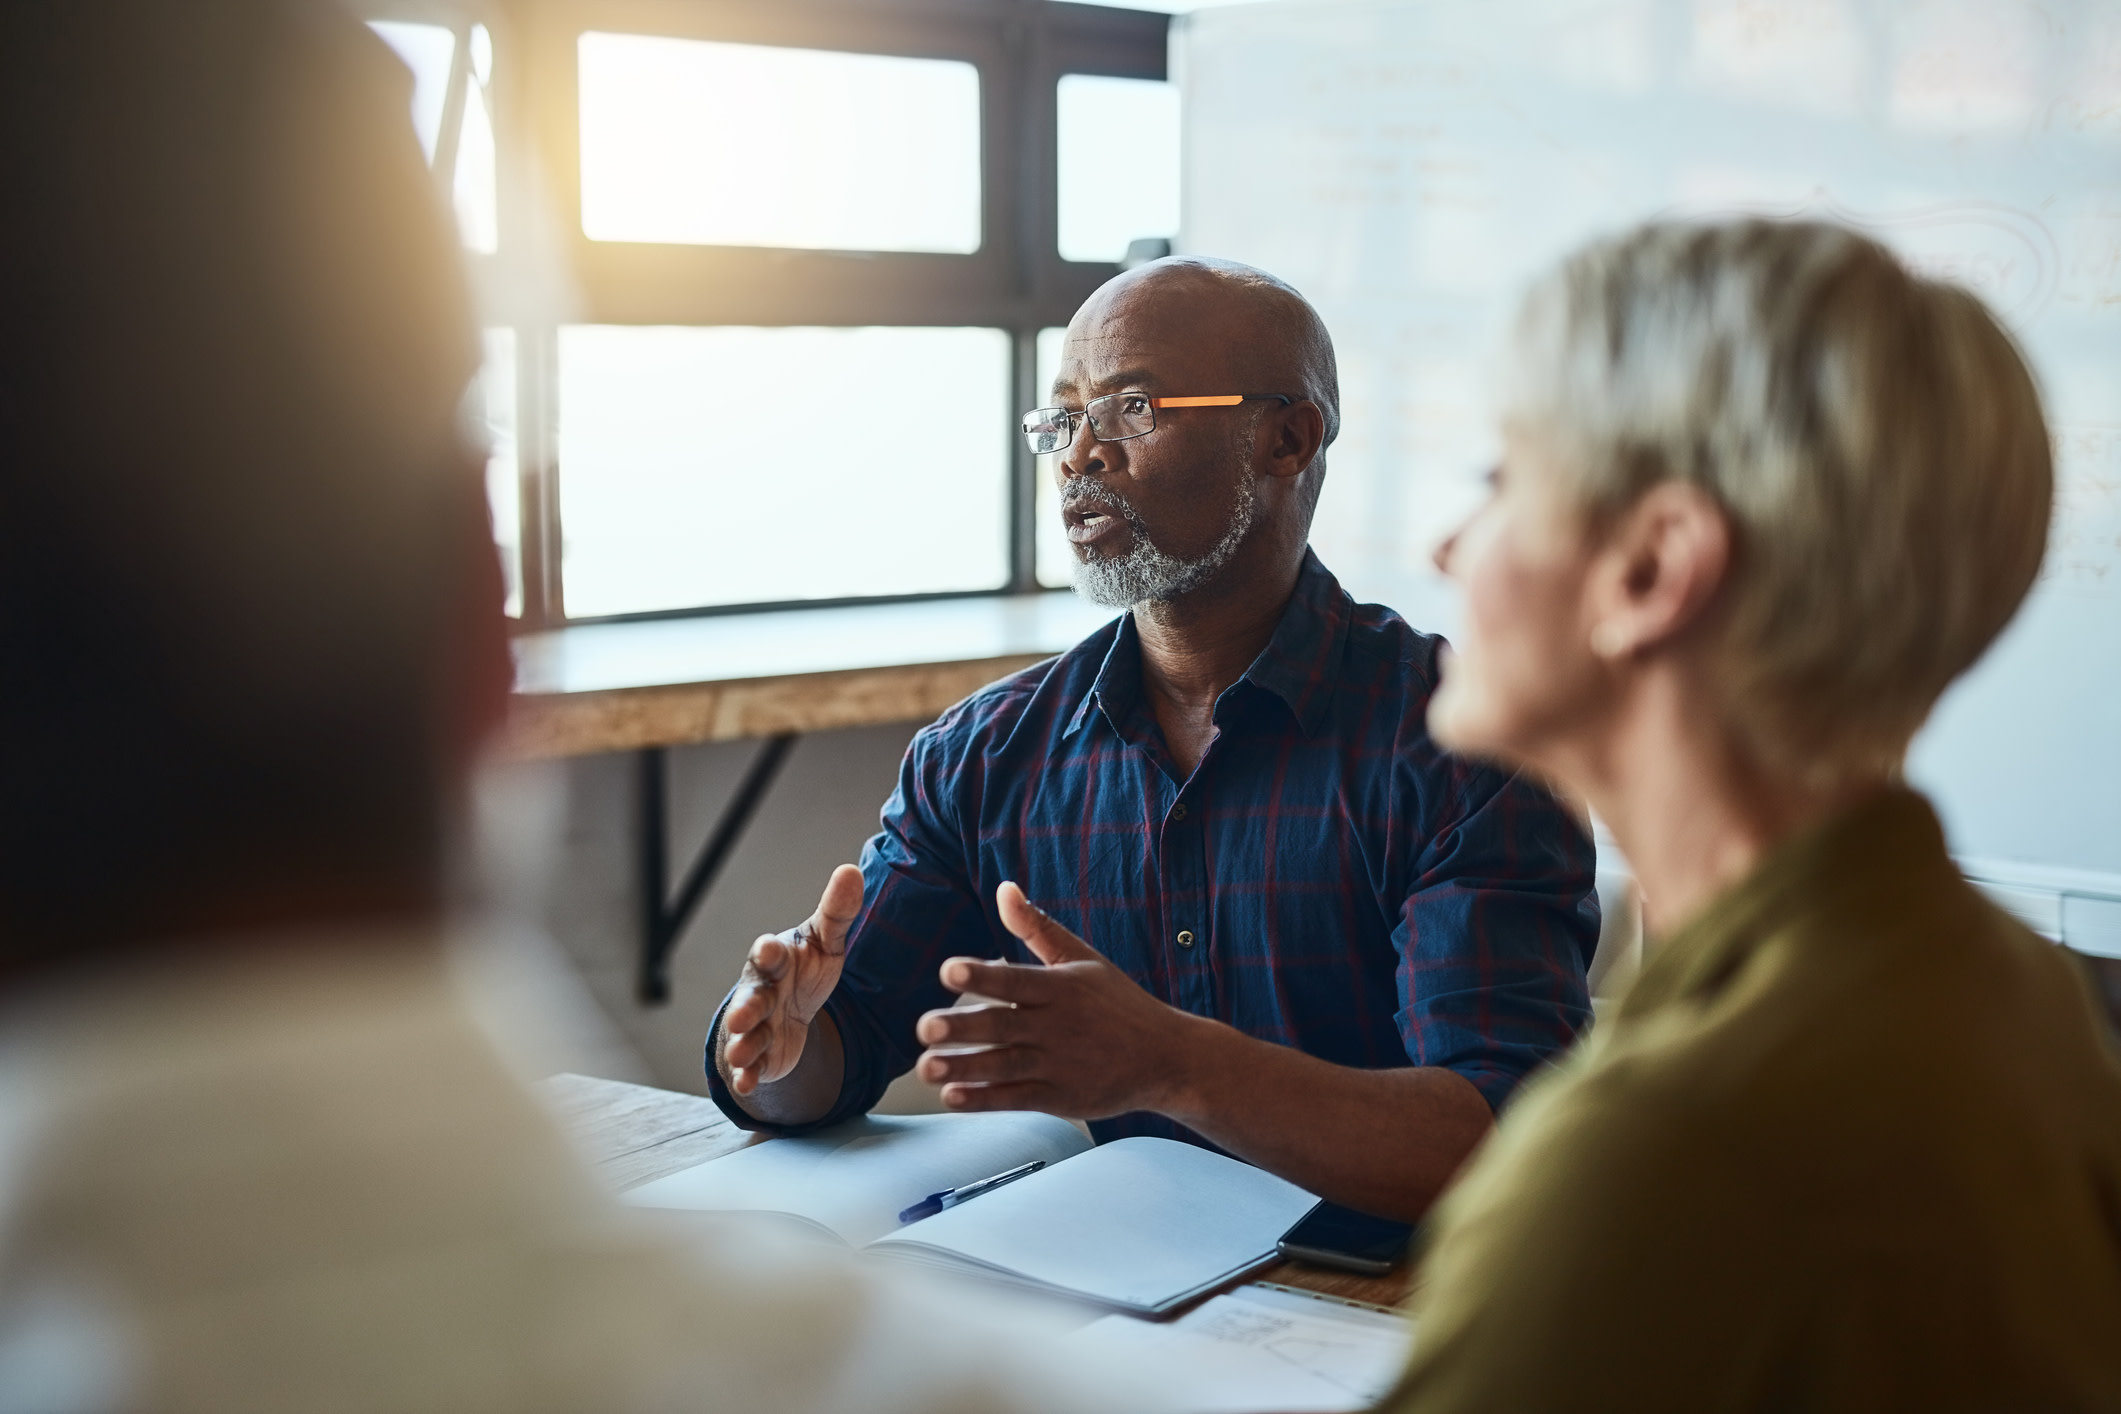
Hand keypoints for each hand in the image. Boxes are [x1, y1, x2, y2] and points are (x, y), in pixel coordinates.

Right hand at [722, 864, 862, 1095]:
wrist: (791, 1009)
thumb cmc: (805, 969)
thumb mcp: (825, 942)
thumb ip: (837, 912)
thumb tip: (851, 870)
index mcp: (777, 961)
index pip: (770, 955)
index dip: (769, 952)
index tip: (769, 947)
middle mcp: (761, 992)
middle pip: (751, 998)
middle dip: (746, 1007)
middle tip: (743, 1015)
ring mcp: (757, 1026)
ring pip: (748, 1035)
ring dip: (744, 1044)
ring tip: (742, 1052)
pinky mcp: (761, 1056)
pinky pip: (752, 1066)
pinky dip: (748, 1075)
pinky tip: (748, 1083)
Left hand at [913, 881, 1199, 1119]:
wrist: (1167, 1058)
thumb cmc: (1119, 1004)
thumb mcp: (1082, 959)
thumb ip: (1037, 928)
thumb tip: (1004, 889)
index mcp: (1060, 988)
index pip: (1015, 980)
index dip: (982, 975)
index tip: (949, 971)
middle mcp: (1056, 1026)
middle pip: (1002, 1026)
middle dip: (961, 1028)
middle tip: (924, 1027)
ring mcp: (1057, 1065)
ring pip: (1003, 1066)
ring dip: (963, 1068)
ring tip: (927, 1067)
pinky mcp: (1059, 1098)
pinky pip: (1016, 1099)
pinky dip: (984, 1100)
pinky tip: (953, 1096)